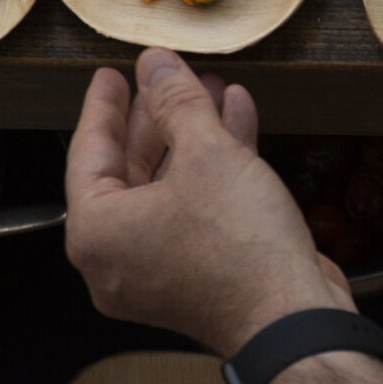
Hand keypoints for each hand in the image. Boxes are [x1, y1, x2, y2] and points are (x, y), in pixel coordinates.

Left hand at [65, 48, 343, 355]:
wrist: (293, 318)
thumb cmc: (240, 250)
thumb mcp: (208, 154)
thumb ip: (177, 101)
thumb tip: (157, 65)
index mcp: (98, 233)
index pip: (89, 153)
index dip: (105, 106)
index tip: (112, 76)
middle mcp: (119, 258)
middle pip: (129, 171)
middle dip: (159, 119)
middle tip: (164, 81)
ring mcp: (159, 271)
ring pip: (168, 189)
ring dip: (193, 138)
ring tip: (213, 91)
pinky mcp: (199, 276)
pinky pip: (194, 211)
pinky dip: (213, 171)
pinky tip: (238, 124)